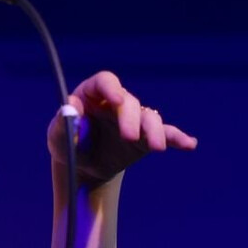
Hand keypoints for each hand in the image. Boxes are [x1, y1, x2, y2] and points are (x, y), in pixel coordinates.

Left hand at [47, 71, 196, 186]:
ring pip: (149, 117)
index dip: (112, 88)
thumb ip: (62, 123)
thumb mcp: (58, 138)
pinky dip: (177, 138)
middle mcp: (117, 102)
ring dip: (155, 130)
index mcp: (94, 94)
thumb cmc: (68, 145)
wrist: (84, 166)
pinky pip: (165, 134)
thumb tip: (71, 106)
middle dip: (131, 119)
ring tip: (157, 148)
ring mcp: (134, 119)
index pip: (105, 82)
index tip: (116, 101)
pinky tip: (189, 144)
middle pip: (130, 102)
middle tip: (128, 137)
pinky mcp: (146, 137)